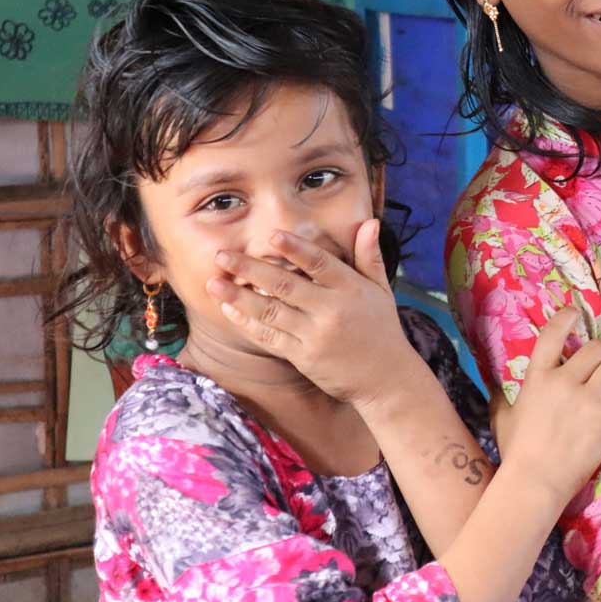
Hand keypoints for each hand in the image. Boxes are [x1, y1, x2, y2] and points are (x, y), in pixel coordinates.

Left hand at [206, 220, 416, 407]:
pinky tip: (229, 309)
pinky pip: (269, 337)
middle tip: (222, 255)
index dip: (296, 249)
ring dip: (239, 296)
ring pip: (271, 311)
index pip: (320, 263)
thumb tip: (370, 222)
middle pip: (286, 285)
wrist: (386, 378)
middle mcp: (332, 310)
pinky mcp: (303, 356)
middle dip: (251, 269)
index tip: (272, 236)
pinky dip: (247, 323)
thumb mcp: (381, 289)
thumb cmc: (382, 328)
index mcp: (351, 289)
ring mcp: (315, 335)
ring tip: (214, 282)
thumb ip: (370, 256)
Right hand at [496, 306, 600, 504]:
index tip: (575, 313)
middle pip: (596, 349)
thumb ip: (501, 398)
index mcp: (537, 377)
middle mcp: (564, 381)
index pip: (553, 334)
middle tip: (598, 374)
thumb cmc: (515, 452)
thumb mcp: (502, 417)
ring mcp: (587, 399)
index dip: (567, 317)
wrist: (534, 481)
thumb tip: (495, 390)